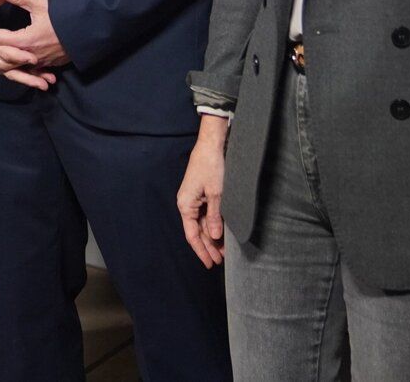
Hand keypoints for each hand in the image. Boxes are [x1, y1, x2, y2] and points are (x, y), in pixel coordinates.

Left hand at [0, 0, 65, 90]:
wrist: (89, 30)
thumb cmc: (64, 15)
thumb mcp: (39, 2)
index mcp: (25, 40)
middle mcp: (30, 54)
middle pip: (3, 60)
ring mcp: (41, 61)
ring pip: (16, 69)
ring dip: (1, 67)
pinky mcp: (50, 64)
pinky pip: (29, 71)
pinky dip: (19, 71)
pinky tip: (15, 70)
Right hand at [177, 116, 230, 267]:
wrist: (211, 144)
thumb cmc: (211, 166)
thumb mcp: (216, 194)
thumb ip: (214, 217)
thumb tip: (214, 237)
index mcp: (185, 205)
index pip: (192, 235)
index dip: (201, 251)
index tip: (210, 264)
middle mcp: (187, 204)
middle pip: (196, 232)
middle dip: (208, 247)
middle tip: (220, 261)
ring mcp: (193, 199)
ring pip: (202, 224)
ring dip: (212, 238)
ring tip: (223, 251)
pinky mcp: (201, 194)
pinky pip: (205, 215)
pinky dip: (213, 225)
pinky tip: (222, 233)